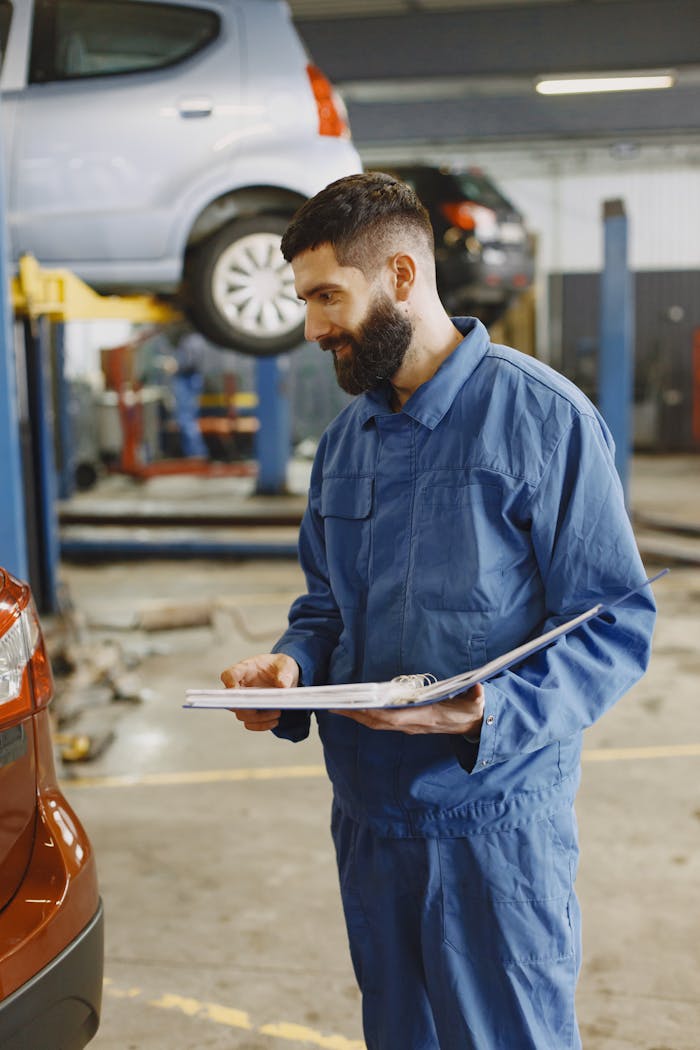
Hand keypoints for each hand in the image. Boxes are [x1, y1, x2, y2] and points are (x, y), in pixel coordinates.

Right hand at [220, 652, 298, 731]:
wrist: (285, 676)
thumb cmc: (280, 666)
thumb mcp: (286, 664)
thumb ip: (284, 673)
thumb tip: (283, 686)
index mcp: (245, 669)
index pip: (229, 675)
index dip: (229, 683)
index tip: (238, 692)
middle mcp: (240, 686)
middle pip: (232, 701)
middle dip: (248, 707)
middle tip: (265, 706)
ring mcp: (244, 701)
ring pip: (242, 715)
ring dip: (259, 717)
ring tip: (277, 712)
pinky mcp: (251, 712)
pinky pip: (250, 724)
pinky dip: (261, 725)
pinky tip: (275, 721)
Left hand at [333, 683, 484, 736]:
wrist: (472, 725)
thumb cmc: (471, 710)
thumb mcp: (477, 703)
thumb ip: (477, 696)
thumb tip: (479, 688)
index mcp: (424, 717)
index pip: (393, 718)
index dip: (373, 713)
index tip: (355, 707)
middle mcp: (412, 724)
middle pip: (377, 722)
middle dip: (355, 714)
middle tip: (333, 704)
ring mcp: (408, 726)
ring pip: (377, 723)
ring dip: (357, 715)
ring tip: (338, 705)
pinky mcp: (406, 723)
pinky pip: (381, 721)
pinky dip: (366, 715)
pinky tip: (356, 707)